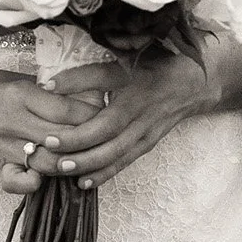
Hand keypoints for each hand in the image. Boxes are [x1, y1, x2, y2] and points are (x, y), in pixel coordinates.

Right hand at [0, 71, 99, 177]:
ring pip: (46, 162)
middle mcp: (14, 122)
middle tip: (104, 139)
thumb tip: (97, 100)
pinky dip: (32, 184)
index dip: (91, 116)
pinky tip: (48, 180)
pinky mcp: (0, 164)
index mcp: (23, 95)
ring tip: (86, 158)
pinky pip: (15, 181)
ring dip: (70, 164)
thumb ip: (58, 91)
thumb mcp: (28, 80)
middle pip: (61, 138)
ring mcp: (6, 145)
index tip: (107, 116)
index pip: (65, 110)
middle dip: (87, 141)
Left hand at [24, 52, 218, 188]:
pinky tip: (84, 181)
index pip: (101, 93)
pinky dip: (105, 173)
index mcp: (133, 84)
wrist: (194, 82)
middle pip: (106, 132)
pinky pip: (124, 162)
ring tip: (61, 167)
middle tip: (48, 146)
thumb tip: (47, 85)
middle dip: (76, 143)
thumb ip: (87, 73)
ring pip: (115, 152)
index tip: (48, 109)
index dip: (75, 102)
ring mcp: (145, 130)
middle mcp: (139, 110)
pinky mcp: (148, 143)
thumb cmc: (154, 64)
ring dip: (88, 162)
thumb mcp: (124, 59)